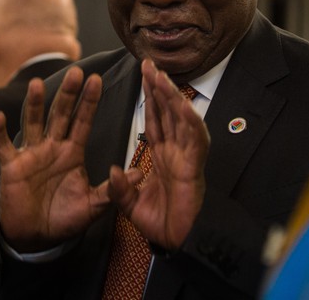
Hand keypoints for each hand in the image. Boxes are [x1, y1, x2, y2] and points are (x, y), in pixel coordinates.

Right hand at [0, 67, 118, 251]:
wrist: (36, 237)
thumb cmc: (65, 219)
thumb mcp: (94, 205)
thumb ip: (114, 189)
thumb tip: (138, 173)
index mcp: (72, 152)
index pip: (83, 121)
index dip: (89, 102)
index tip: (97, 79)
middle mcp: (52, 147)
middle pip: (60, 114)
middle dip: (68, 94)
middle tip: (76, 72)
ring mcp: (31, 154)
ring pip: (32, 122)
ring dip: (33, 104)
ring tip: (36, 83)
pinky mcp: (11, 166)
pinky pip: (2, 145)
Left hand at [108, 59, 209, 251]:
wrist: (177, 244)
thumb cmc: (159, 223)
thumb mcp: (130, 204)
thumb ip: (120, 187)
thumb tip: (114, 169)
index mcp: (162, 156)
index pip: (154, 119)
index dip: (149, 98)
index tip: (143, 76)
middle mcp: (176, 151)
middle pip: (167, 113)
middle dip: (159, 88)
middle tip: (149, 64)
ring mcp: (186, 158)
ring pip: (181, 120)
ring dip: (173, 98)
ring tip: (161, 77)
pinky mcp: (195, 168)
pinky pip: (194, 140)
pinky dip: (189, 122)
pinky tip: (182, 105)